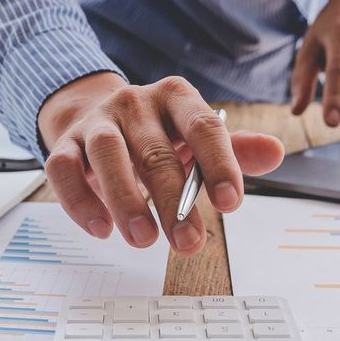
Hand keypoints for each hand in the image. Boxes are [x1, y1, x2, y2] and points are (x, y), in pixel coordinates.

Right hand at [38, 73, 285, 252]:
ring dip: (126, 200)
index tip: (230, 203)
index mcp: (176, 97)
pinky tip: (101, 228)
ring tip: (142, 239)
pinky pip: (63, 169)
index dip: (219, 164)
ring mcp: (96, 122)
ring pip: (107, 154)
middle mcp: (134, 103)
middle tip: (189, 243)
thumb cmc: (157, 134)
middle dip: (174, 201)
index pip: (203, 126)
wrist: (96, 116)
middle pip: (156, 151)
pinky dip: (80, 200)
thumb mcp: (195, 138)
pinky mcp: (64, 144)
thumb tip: (276, 152)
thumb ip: (234, 150)